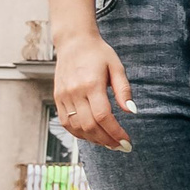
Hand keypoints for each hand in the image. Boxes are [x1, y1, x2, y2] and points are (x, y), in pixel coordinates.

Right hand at [53, 35, 134, 150]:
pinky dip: (79, 133)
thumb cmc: (99, 53)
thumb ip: (124, 90)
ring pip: (76, 127)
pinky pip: (66, 122)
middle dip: (107, 140)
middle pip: (89, 126)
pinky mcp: (58, 98)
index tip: (127, 141)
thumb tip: (132, 111)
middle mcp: (74, 92)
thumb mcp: (117, 67)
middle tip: (121, 147)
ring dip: (94, 140)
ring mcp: (63, 96)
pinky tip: (93, 136)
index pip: (103, 116)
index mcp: (91, 84)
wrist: (74, 42)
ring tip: (109, 143)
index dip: (115, 132)